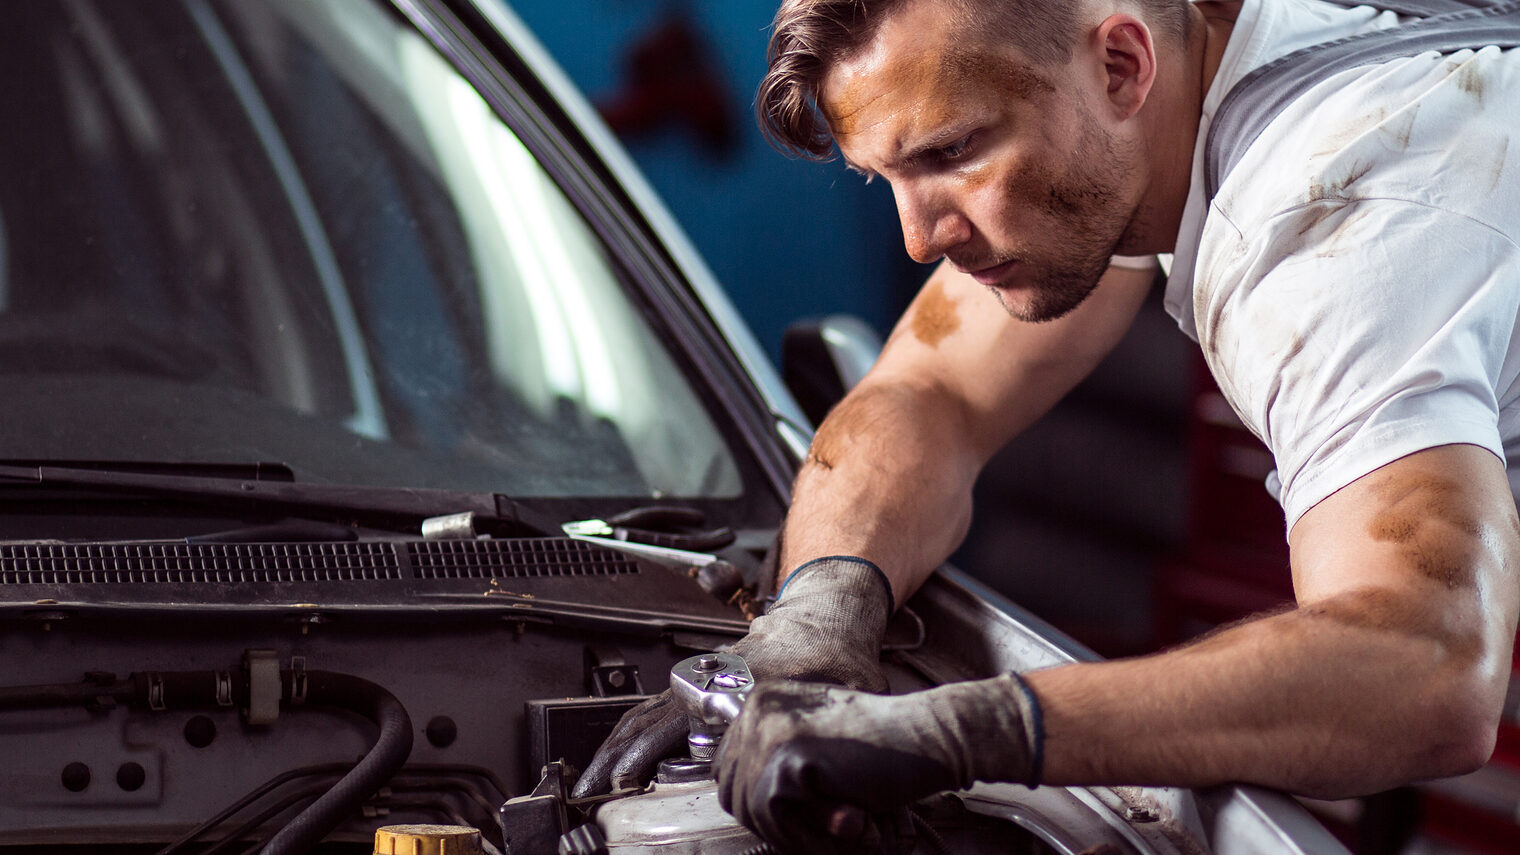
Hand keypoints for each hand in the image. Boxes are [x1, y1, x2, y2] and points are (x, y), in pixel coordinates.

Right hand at [570, 557, 893, 797]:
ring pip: (644, 716)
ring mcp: (699, 682)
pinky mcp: (696, 685)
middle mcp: (710, 681)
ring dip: (616, 749)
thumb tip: (858, 770)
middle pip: (650, 721)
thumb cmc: (834, 652)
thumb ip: (845, 727)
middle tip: (595, 794)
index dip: (651, 753)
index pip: (682, 722)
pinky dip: (628, 735)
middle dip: (619, 759)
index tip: (632, 781)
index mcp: (739, 686)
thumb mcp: (847, 690)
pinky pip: (651, 710)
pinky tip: (616, 758)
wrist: (823, 613)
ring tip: (593, 784)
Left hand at [714, 674, 1042, 853]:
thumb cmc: (883, 742)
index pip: (726, 766)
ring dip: (792, 831)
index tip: (793, 815)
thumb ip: (778, 760)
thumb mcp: (818, 739)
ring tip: (841, 822)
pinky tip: (849, 820)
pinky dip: (808, 834)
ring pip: (751, 809)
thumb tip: (744, 803)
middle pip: (732, 791)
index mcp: (764, 701)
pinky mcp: (791, 758)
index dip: (756, 800)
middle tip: (822, 825)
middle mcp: (760, 710)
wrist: (928, 735)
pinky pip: (776, 819)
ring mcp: (772, 731)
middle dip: (771, 820)